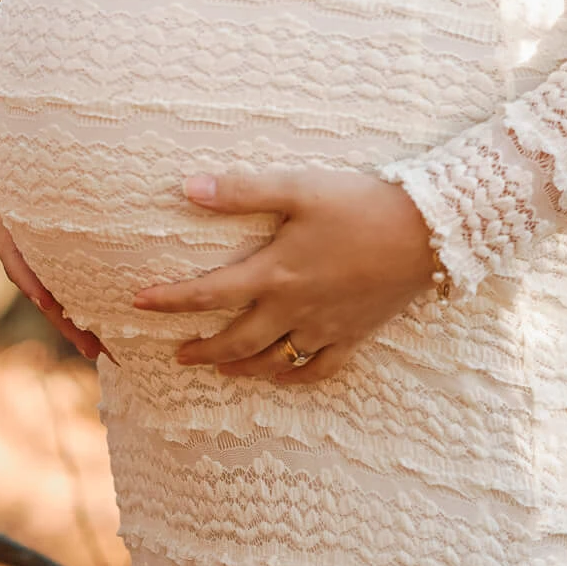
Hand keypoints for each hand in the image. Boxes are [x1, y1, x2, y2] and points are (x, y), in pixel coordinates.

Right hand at [0, 137, 104, 361]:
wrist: (35, 136)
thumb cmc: (15, 137)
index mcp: (6, 224)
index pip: (15, 256)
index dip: (29, 279)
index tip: (47, 300)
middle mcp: (24, 244)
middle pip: (41, 289)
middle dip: (62, 320)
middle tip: (91, 348)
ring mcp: (45, 251)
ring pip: (60, 292)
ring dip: (80, 321)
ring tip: (108, 351)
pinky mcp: (68, 249)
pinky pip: (79, 278)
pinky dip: (94, 300)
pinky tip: (119, 323)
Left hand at [132, 167, 439, 382]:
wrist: (428, 232)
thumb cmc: (361, 204)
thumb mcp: (299, 188)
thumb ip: (243, 191)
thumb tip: (189, 188)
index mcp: (276, 273)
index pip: (209, 293)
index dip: (170, 301)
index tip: (139, 304)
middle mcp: (295, 309)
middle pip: (236, 341)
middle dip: (202, 350)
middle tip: (177, 354)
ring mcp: (326, 328)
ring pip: (273, 362)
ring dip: (240, 368)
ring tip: (220, 369)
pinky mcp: (356, 335)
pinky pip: (319, 370)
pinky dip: (295, 376)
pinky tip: (284, 374)